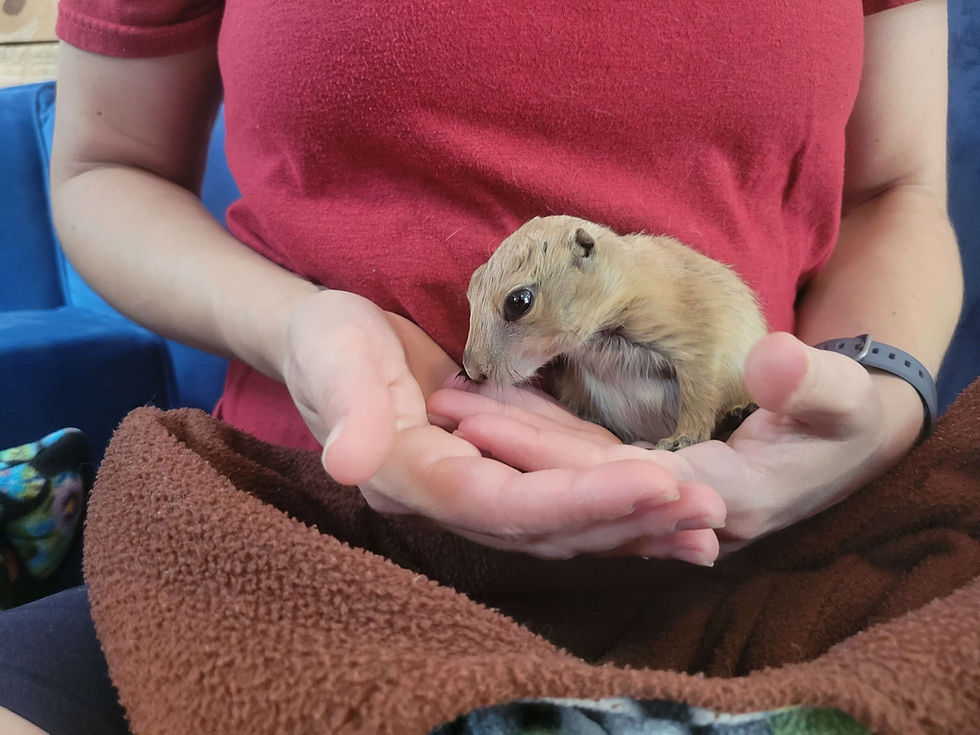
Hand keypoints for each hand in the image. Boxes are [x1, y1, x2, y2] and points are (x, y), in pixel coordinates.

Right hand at [281, 290, 723, 559]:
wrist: (329, 340)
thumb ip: (342, 406)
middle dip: (628, 521)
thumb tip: (349, 463)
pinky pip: (562, 498)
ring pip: (563, 525)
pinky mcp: (498, 472)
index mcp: (413, 478)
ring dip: (634, 526)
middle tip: (709, 512)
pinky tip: (666, 503)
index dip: (581, 502)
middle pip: (548, 530)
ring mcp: (476, 490)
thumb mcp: (328, 356)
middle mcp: (452, 499)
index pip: (507, 506)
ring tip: (706, 524)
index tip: (659, 484)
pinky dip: (615, 502)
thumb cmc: (326, 340)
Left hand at [427, 332, 923, 555]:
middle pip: (573, 484)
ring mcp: (657, 506)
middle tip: (444, 403)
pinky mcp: (648, 485)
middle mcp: (672, 517)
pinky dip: (543, 439)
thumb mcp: (848, 401)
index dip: (539, 450)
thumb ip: (817, 387)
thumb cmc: (849, 418)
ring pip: (571, 477)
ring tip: (455, 402)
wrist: (850, 438)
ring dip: (515, 442)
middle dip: (506, 446)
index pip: (607, 480)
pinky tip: (503, 412)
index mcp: (718, 502)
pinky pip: (585, 465)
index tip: (477, 416)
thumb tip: (777, 364)